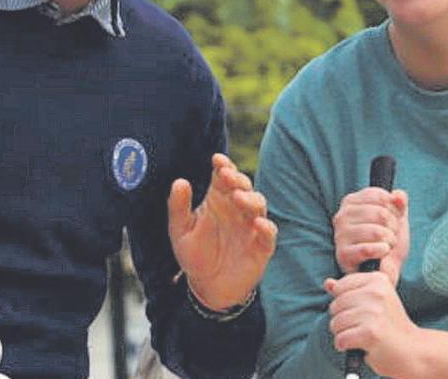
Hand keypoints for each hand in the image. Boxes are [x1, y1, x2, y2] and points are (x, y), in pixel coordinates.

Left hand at [168, 153, 277, 308]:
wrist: (207, 288)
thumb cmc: (194, 255)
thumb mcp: (180, 231)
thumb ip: (178, 207)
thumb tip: (180, 181)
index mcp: (218, 200)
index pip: (224, 176)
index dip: (223, 166)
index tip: (217, 159)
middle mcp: (237, 209)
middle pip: (243, 186)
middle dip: (237, 179)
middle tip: (227, 175)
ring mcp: (251, 227)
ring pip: (259, 205)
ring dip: (250, 199)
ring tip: (238, 197)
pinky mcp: (262, 247)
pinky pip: (269, 234)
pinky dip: (266, 228)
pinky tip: (258, 225)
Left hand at [325, 273, 419, 378]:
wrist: (412, 351)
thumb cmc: (390, 326)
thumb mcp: (373, 302)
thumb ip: (350, 291)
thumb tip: (328, 283)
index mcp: (378, 280)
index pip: (340, 287)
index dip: (344, 304)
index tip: (362, 312)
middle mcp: (376, 293)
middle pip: (335, 306)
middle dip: (342, 321)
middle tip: (362, 327)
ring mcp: (374, 312)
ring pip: (335, 323)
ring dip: (344, 334)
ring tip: (361, 336)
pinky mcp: (371, 332)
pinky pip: (341, 339)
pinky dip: (345, 346)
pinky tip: (360, 346)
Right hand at [333, 188, 408, 285]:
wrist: (385, 271)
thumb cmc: (388, 242)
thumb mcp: (398, 218)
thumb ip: (400, 202)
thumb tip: (398, 195)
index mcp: (351, 202)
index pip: (380, 196)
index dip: (393, 210)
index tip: (392, 221)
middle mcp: (342, 215)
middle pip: (380, 213)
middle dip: (393, 227)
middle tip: (390, 236)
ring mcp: (340, 235)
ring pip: (376, 231)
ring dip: (389, 241)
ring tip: (387, 246)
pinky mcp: (342, 254)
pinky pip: (368, 249)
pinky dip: (381, 251)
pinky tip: (382, 253)